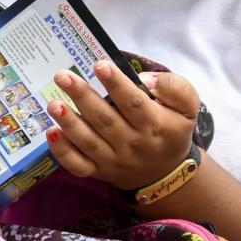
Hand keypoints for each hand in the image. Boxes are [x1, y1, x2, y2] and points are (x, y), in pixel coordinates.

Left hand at [43, 61, 198, 192]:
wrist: (166, 175)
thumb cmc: (172, 131)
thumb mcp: (188, 108)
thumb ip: (175, 89)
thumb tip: (147, 80)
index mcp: (155, 125)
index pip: (133, 103)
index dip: (116, 84)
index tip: (99, 65)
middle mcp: (133, 144)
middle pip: (105, 119)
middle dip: (82, 96)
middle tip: (63, 76)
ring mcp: (113, 160)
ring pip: (88, 141)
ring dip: (69, 122)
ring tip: (53, 103)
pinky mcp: (99, 172)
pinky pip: (78, 165)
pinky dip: (63, 152)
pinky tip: (51, 132)